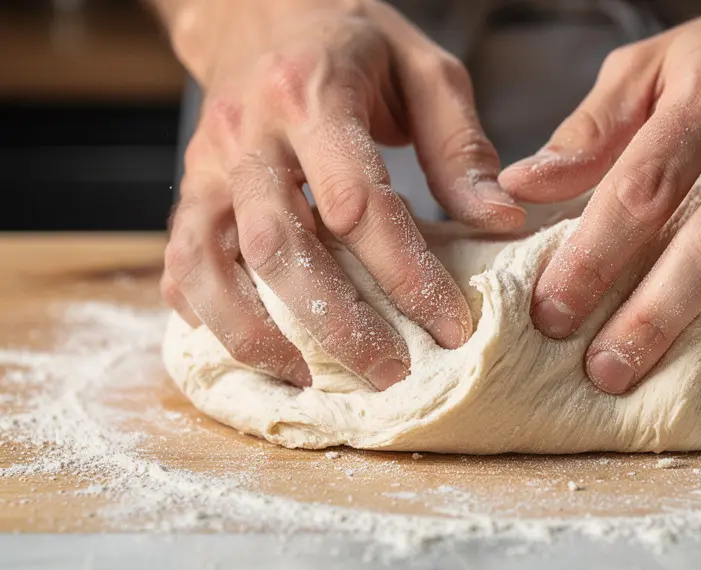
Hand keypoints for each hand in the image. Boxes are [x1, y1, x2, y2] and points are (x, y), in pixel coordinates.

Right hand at [158, 0, 524, 389]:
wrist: (260, 10)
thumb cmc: (352, 43)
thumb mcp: (424, 71)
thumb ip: (459, 147)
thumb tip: (499, 222)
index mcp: (316, 97)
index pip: (360, 202)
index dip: (406, 273)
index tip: (451, 326)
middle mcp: (251, 134)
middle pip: (281, 246)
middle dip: (336, 322)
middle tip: (389, 375)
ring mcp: (208, 165)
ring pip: (213, 262)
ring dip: (256, 333)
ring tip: (307, 381)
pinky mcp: (189, 188)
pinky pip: (181, 258)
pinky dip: (203, 311)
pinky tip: (244, 348)